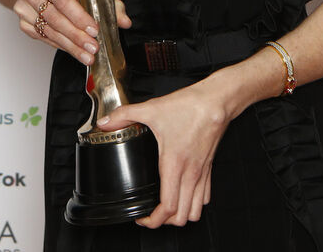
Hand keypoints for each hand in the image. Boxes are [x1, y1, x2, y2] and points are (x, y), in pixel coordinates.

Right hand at [13, 0, 130, 63]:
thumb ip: (108, 3)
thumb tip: (125, 22)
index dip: (80, 17)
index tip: (95, 30)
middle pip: (56, 18)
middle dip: (77, 36)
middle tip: (93, 47)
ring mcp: (24, 9)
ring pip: (50, 32)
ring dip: (71, 46)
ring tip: (87, 55)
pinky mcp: (24, 24)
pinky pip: (44, 39)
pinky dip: (61, 46)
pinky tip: (74, 51)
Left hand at [97, 80, 232, 227]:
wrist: (217, 100)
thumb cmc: (190, 106)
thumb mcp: (152, 109)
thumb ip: (125, 115)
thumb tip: (105, 122)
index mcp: (175, 164)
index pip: (167, 207)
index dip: (153, 220)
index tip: (141, 217)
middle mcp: (190, 173)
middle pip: (181, 216)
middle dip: (164, 222)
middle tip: (149, 214)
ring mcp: (201, 172)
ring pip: (195, 211)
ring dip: (180, 215)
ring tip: (166, 209)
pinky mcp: (209, 167)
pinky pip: (204, 197)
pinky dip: (193, 203)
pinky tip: (182, 194)